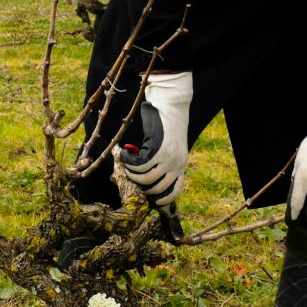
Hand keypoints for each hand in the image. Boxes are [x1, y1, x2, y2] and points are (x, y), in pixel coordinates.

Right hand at [118, 71, 192, 207]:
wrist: (171, 106)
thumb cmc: (167, 124)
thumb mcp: (170, 146)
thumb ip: (163, 162)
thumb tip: (145, 180)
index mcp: (181, 164)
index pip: (175, 191)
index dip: (162, 199)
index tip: (151, 201)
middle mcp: (177, 164)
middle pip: (155, 188)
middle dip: (139, 186)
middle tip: (129, 176)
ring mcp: (168, 159)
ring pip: (144, 178)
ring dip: (131, 173)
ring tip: (125, 163)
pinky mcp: (157, 150)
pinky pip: (137, 165)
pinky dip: (128, 161)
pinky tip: (125, 153)